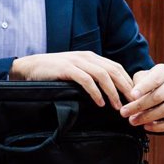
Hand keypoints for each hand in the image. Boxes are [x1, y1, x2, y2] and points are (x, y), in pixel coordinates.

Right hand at [10, 52, 133, 109]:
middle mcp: (86, 57)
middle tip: (133, 103)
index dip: (127, 81)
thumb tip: (107, 91)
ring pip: (102, 75)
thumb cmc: (52, 72)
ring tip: (118, 107)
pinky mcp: (66, 69)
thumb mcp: (75, 70)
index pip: (115, 67)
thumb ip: (89, 75)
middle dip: (125, 87)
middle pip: (113, 70)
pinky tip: (100, 103)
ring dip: (112, 92)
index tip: (135, 97)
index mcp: (91, 57)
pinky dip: (95, 92)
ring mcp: (76, 62)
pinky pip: (86, 80)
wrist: (29, 67)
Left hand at [120, 64, 163, 132]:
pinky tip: (147, 126)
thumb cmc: (152, 82)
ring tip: (133, 121)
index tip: (131, 95)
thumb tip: (131, 99)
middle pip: (158, 97)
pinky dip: (160, 127)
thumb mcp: (144, 76)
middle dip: (139, 106)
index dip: (143, 88)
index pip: (154, 80)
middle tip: (124, 113)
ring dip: (147, 117)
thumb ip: (137, 84)